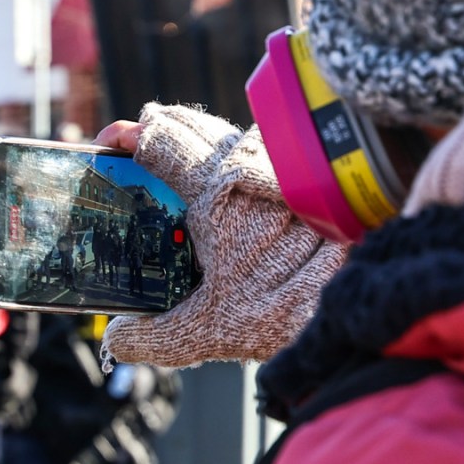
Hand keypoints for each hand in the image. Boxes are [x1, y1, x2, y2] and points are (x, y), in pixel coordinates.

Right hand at [98, 105, 350, 368]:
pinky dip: (249, 160)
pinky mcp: (312, 181)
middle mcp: (249, 170)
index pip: (162, 140)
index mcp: (213, 194)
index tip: (114, 140)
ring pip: (237, 136)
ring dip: (209, 142)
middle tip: (143, 142)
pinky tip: (244, 185)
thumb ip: (152, 336)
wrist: (348, 310)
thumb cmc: (278, 316)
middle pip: (196, 126)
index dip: (132, 135)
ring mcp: (282, 170)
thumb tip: (116, 338)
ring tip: (190, 160)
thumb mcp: (204, 331)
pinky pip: (272, 155)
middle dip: (165, 128)